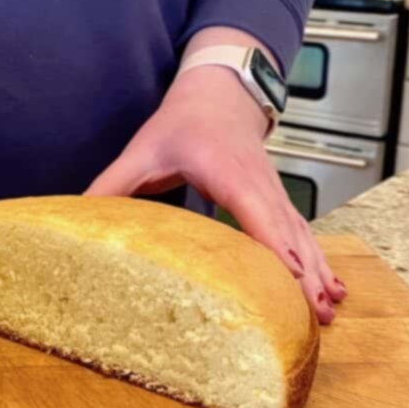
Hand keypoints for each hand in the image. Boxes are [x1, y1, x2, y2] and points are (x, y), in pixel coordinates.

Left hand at [86, 63, 345, 324]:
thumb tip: (76, 216)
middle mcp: (259, 183)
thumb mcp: (142, 149)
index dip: (273, 246)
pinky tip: (332, 287)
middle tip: (316, 315)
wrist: (219, 91)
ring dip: (317, 273)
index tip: (290, 278)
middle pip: (286, 233)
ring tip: (330, 311)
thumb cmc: (182, 121)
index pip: (255, 211)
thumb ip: (111, 185)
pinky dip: (319, 260)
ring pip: (301, 235)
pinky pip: (302, 233)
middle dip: (304, 274)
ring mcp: (274, 191)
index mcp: (227, 171)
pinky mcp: (278, 199)